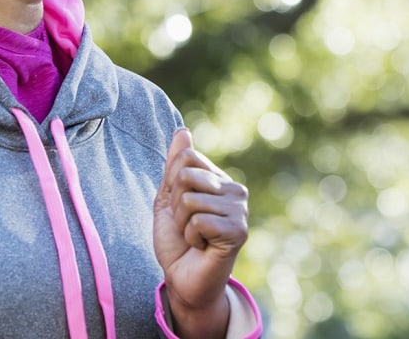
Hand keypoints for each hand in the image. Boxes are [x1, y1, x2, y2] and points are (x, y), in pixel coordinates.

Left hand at [153, 128, 248, 337]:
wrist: (182, 278)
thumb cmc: (176, 239)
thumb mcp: (168, 196)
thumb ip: (175, 164)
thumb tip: (182, 130)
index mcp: (219, 180)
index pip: (186, 157)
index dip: (171, 182)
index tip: (178, 204)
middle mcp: (235, 191)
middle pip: (186, 175)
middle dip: (175, 203)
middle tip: (186, 225)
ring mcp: (240, 211)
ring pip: (190, 199)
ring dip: (182, 223)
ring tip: (194, 237)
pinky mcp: (238, 232)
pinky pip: (198, 220)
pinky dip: (191, 236)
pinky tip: (202, 247)